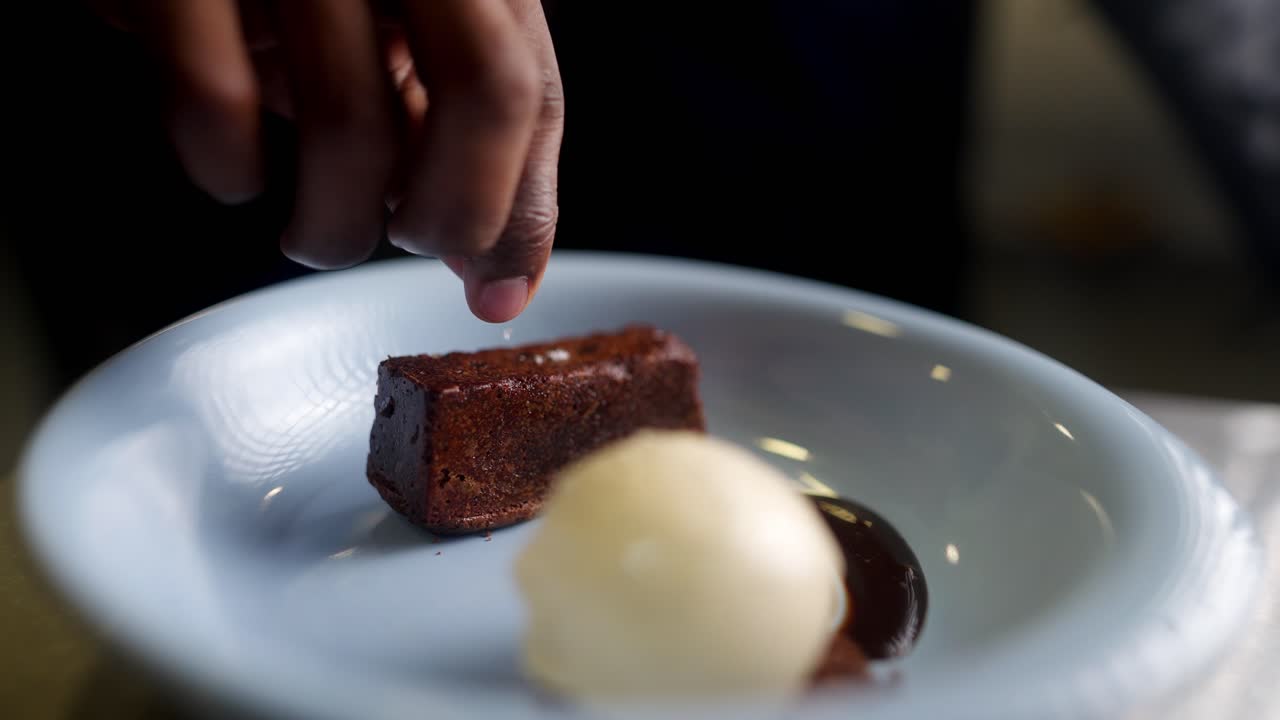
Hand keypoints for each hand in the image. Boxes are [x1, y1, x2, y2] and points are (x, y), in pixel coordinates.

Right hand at [94, 0, 563, 322]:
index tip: (500, 287)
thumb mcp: (389, 35)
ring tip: (318, 235)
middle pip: (488, 90)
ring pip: (352, 119)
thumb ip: (452, 125)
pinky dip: (229, 169)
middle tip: (412, 244)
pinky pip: (217, 100)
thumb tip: (496, 266)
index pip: (533, 91)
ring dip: (337, 226)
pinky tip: (234, 173)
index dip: (523, 209)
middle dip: (459, 212)